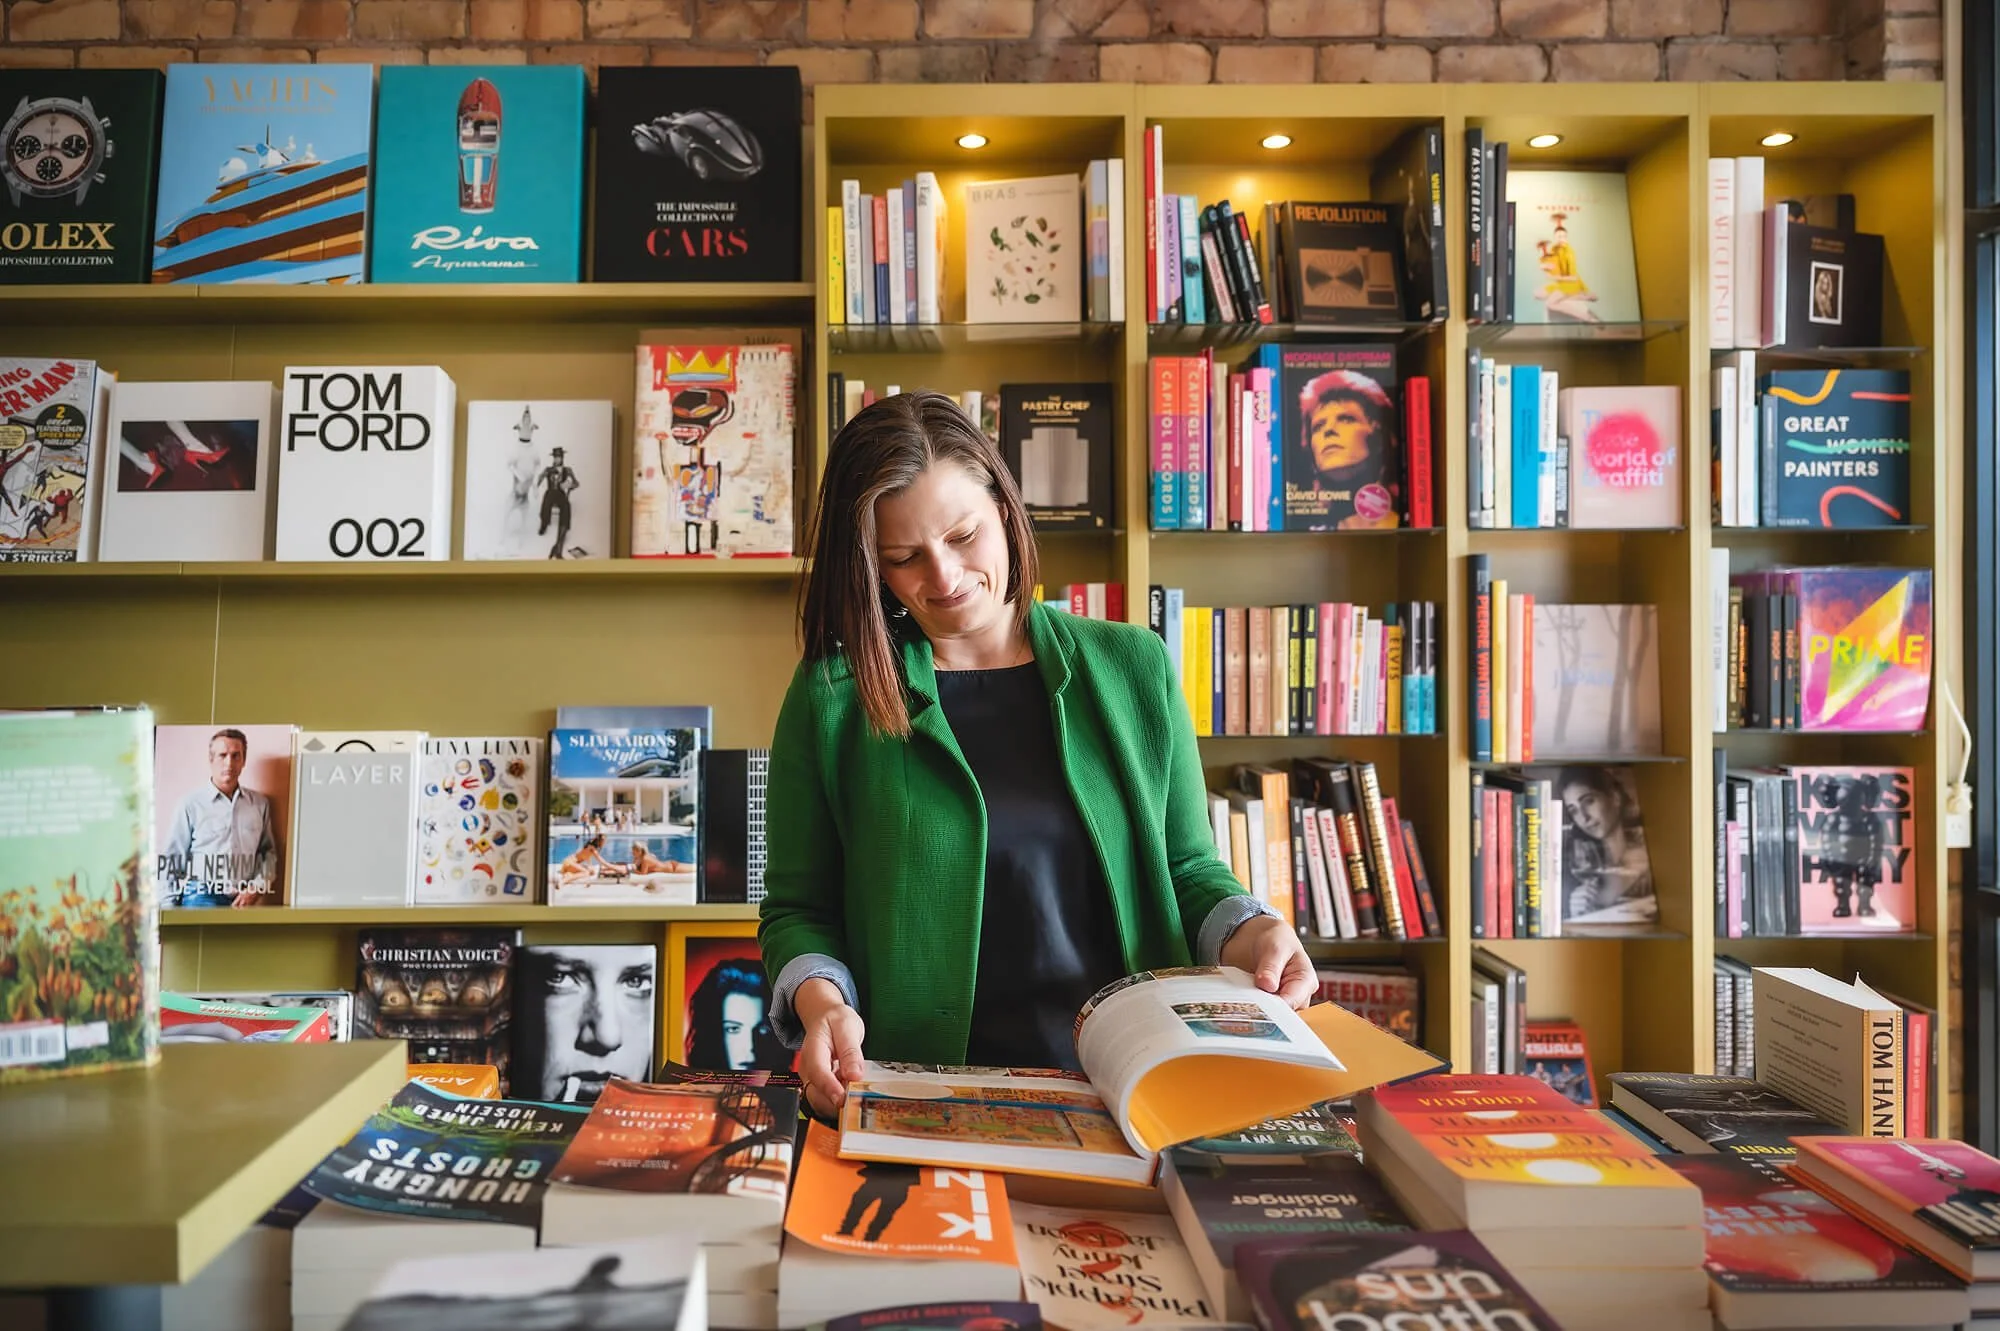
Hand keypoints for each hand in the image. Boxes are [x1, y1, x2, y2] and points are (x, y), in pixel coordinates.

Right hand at [795, 977, 866, 1118]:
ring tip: (857, 1094)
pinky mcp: (818, 1086)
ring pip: (820, 1102)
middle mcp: (808, 1068)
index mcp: (813, 1049)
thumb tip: (854, 1075)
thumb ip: (851, 1052)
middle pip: (816, 1094)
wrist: (825, 1018)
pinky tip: (851, 1093)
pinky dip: (838, 1102)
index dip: (830, 1089)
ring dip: (838, 1104)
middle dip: (835, 1102)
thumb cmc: (834, 1021)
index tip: (843, 1100)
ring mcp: (811, 1079)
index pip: (818, 1073)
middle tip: (858, 1101)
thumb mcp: (847, 1027)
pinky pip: (825, 1101)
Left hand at [1219, 913, 1315, 1009]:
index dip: (1274, 1005)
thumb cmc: (1277, 940)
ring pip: (1270, 1014)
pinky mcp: (1269, 1004)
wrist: (1263, 938)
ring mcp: (1283, 1001)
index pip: (1292, 1002)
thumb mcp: (1275, 946)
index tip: (1257, 1003)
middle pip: (1282, 1012)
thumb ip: (1271, 966)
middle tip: (1246, 1000)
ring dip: (1256, 1007)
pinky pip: (1260, 1011)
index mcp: (1306, 981)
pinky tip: (1241, 1000)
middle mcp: (1298, 995)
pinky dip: (1251, 1006)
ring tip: (1243, 997)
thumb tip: (1268, 985)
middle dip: (1264, 1008)